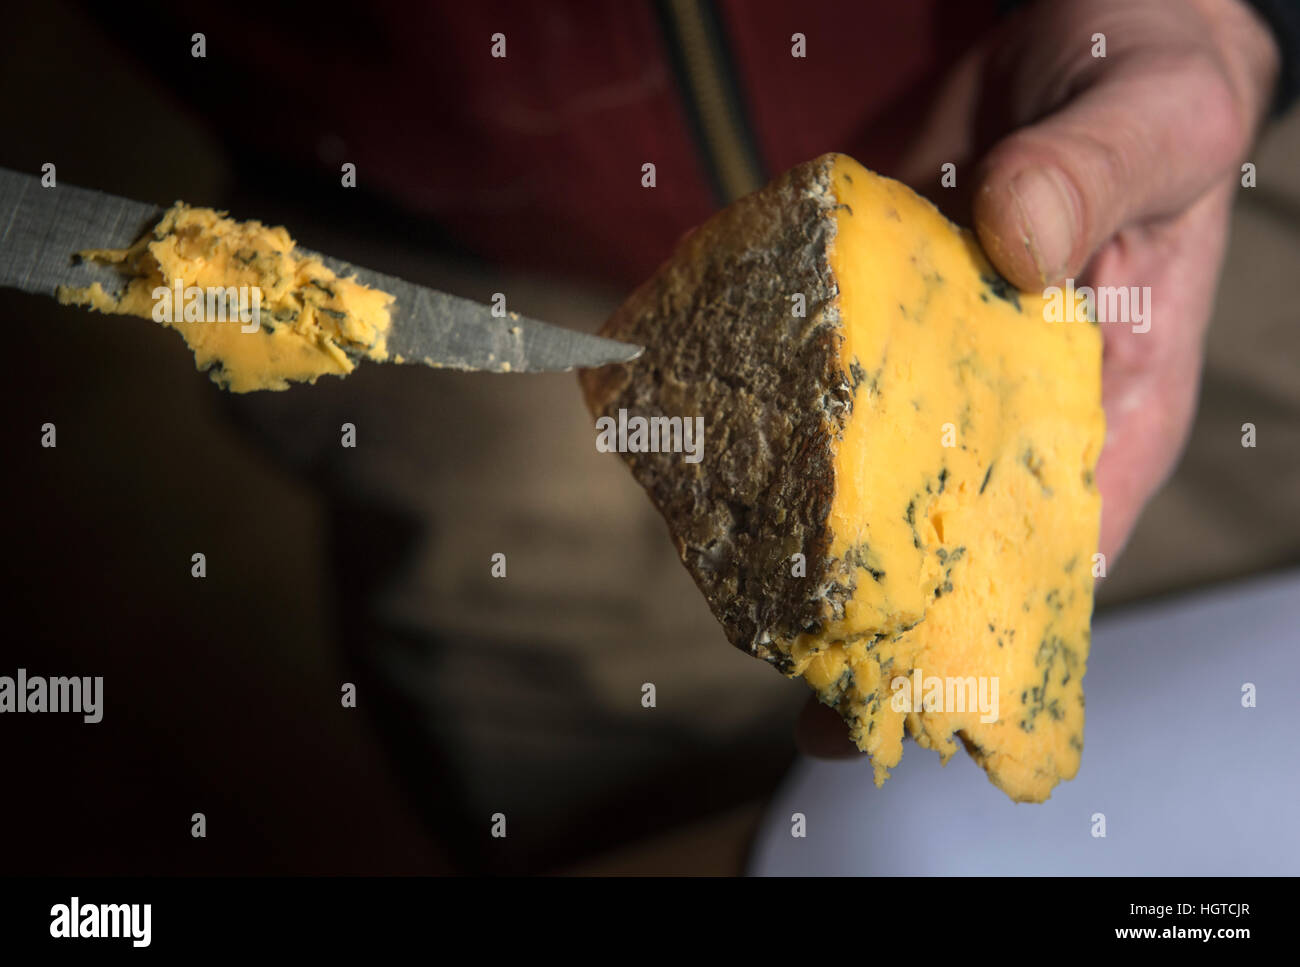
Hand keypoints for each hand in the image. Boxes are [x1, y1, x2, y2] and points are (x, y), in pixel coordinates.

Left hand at [798, 0, 1279, 757]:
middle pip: (957, 540)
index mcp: (1117, 397)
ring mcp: (938, 373)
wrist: (1069, 36)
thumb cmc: (1142, 86)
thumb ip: (1093, 175)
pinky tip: (723, 474)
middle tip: (809, 689)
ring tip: (748, 609)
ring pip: (882, 483)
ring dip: (820, 547)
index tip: (920, 696)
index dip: (996, 631)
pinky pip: (828, 396)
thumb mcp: (1152, 119)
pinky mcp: (876, 328)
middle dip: (887, 620)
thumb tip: (1014, 242)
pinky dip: (782, 435)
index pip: (1068, 543)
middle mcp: (1020, 408)